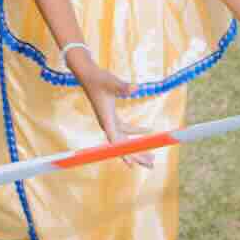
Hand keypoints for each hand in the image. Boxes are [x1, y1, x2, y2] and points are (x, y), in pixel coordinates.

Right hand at [68, 50, 150, 169]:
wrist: (88, 75)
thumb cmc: (99, 78)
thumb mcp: (112, 82)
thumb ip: (123, 87)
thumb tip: (135, 88)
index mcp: (106, 120)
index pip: (115, 141)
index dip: (123, 153)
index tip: (132, 164)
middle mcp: (107, 124)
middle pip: (122, 146)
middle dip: (137, 156)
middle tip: (152, 165)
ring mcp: (110, 121)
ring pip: (125, 140)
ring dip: (138, 148)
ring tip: (152, 157)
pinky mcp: (112, 117)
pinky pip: (126, 129)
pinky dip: (138, 131)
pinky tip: (149, 129)